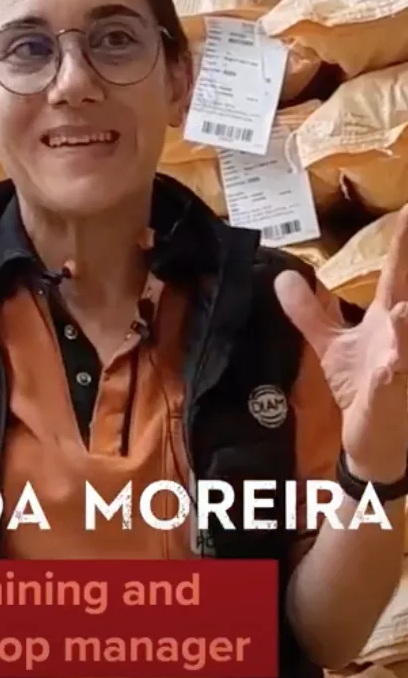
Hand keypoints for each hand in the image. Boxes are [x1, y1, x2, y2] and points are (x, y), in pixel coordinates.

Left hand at [275, 206, 407, 482]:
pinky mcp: (395, 388)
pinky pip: (398, 370)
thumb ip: (309, 312)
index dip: (406, 236)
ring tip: (402, 301)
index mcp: (389, 317)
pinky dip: (399, 355)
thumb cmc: (361, 388)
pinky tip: (397, 340)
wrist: (373, 440)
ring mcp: (403, 359)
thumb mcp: (331, 344)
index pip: (398, 269)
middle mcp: (404, 331)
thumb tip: (282, 277)